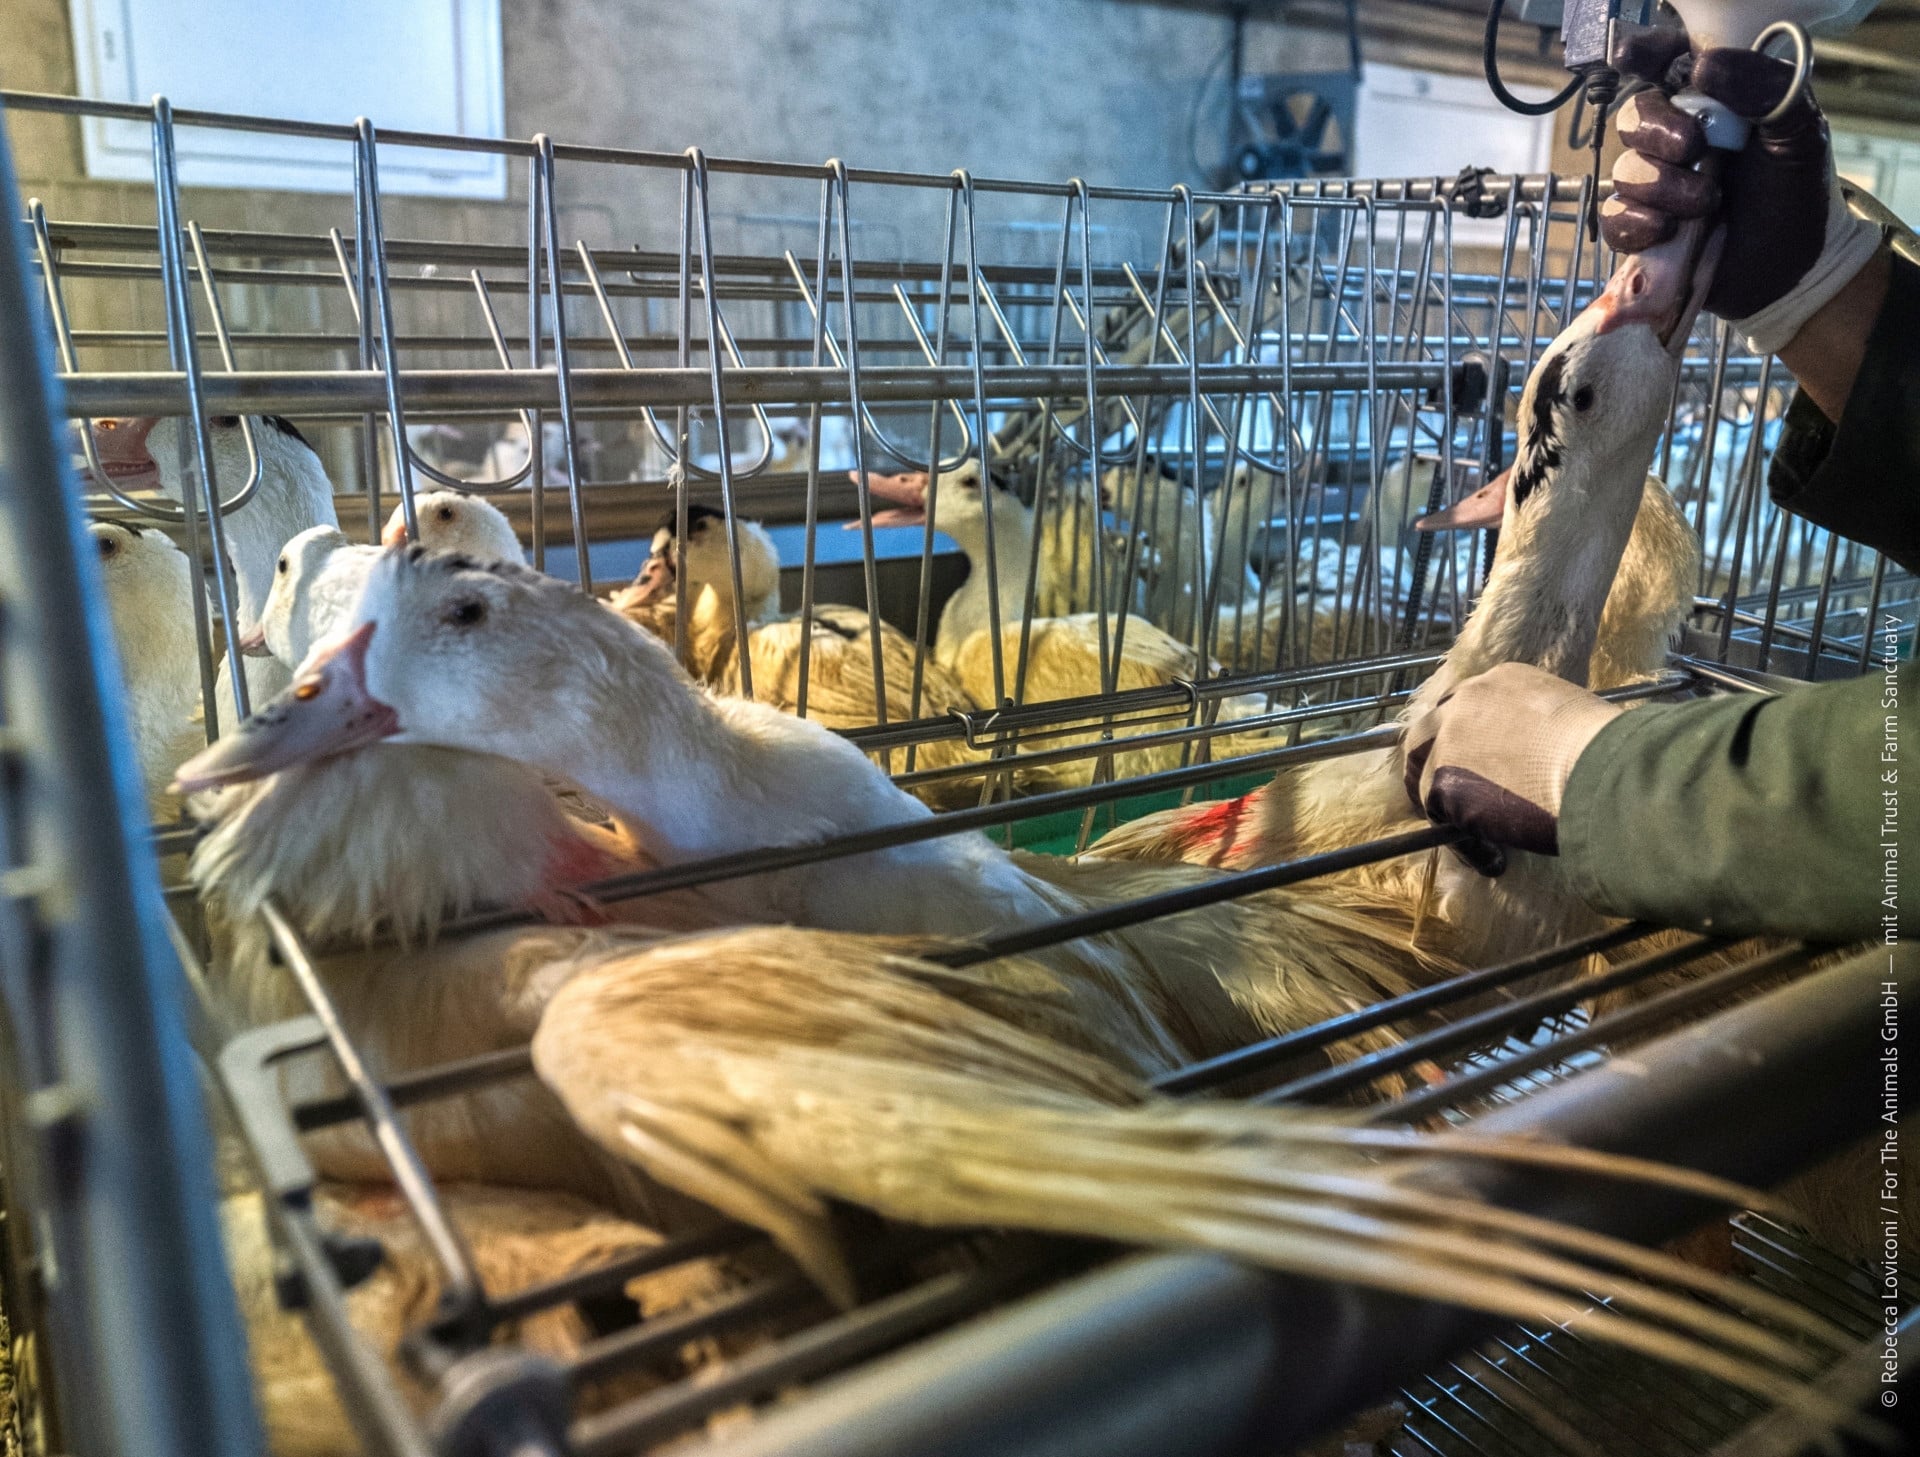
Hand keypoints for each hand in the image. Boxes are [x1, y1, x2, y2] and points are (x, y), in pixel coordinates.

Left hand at [1402, 664, 1622, 874]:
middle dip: (1431, 762)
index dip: (1467, 740)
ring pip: (1424, 772)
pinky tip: (1492, 858)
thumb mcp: (1570, 719)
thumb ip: (1540, 731)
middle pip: (1428, 731)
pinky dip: (1464, 843)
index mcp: (1502, 680)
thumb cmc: (1606, 749)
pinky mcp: (1442, 779)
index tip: (1478, 765)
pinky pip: (1439, 817)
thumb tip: (1541, 759)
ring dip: (1440, 804)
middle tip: (1446, 796)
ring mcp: (1449, 738)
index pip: (1469, 708)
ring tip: (1464, 833)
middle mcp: (1468, 700)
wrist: (1600, 769)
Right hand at [1599, 30, 1880, 352]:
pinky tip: (1667, 231)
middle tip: (1692, 149)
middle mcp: (1676, 138)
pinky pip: (1614, 218)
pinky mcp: (1641, 230)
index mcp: (1712, 102)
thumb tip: (1704, 66)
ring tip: (1706, 204)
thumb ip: (1765, 87)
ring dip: (1662, 188)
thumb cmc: (1796, 192)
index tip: (1632, 56)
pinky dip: (1637, 224)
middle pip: (1632, 117)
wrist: (1794, 266)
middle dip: (1656, 132)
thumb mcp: (1798, 129)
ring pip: (1624, 171)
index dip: (1643, 54)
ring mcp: (1656, 185)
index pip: (1666, 63)